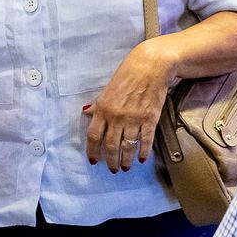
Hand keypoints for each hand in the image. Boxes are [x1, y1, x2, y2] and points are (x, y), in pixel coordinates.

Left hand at [84, 39, 173, 172]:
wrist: (151, 67)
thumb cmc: (127, 76)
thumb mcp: (108, 90)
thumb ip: (98, 105)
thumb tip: (86, 113)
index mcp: (103, 109)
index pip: (94, 136)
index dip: (93, 151)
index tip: (94, 161)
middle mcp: (116, 116)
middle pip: (111, 145)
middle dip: (111, 161)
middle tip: (113, 169)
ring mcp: (133, 119)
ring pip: (127, 147)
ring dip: (126, 160)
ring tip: (125, 167)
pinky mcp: (149, 119)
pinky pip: (145, 141)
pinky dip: (143, 152)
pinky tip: (142, 159)